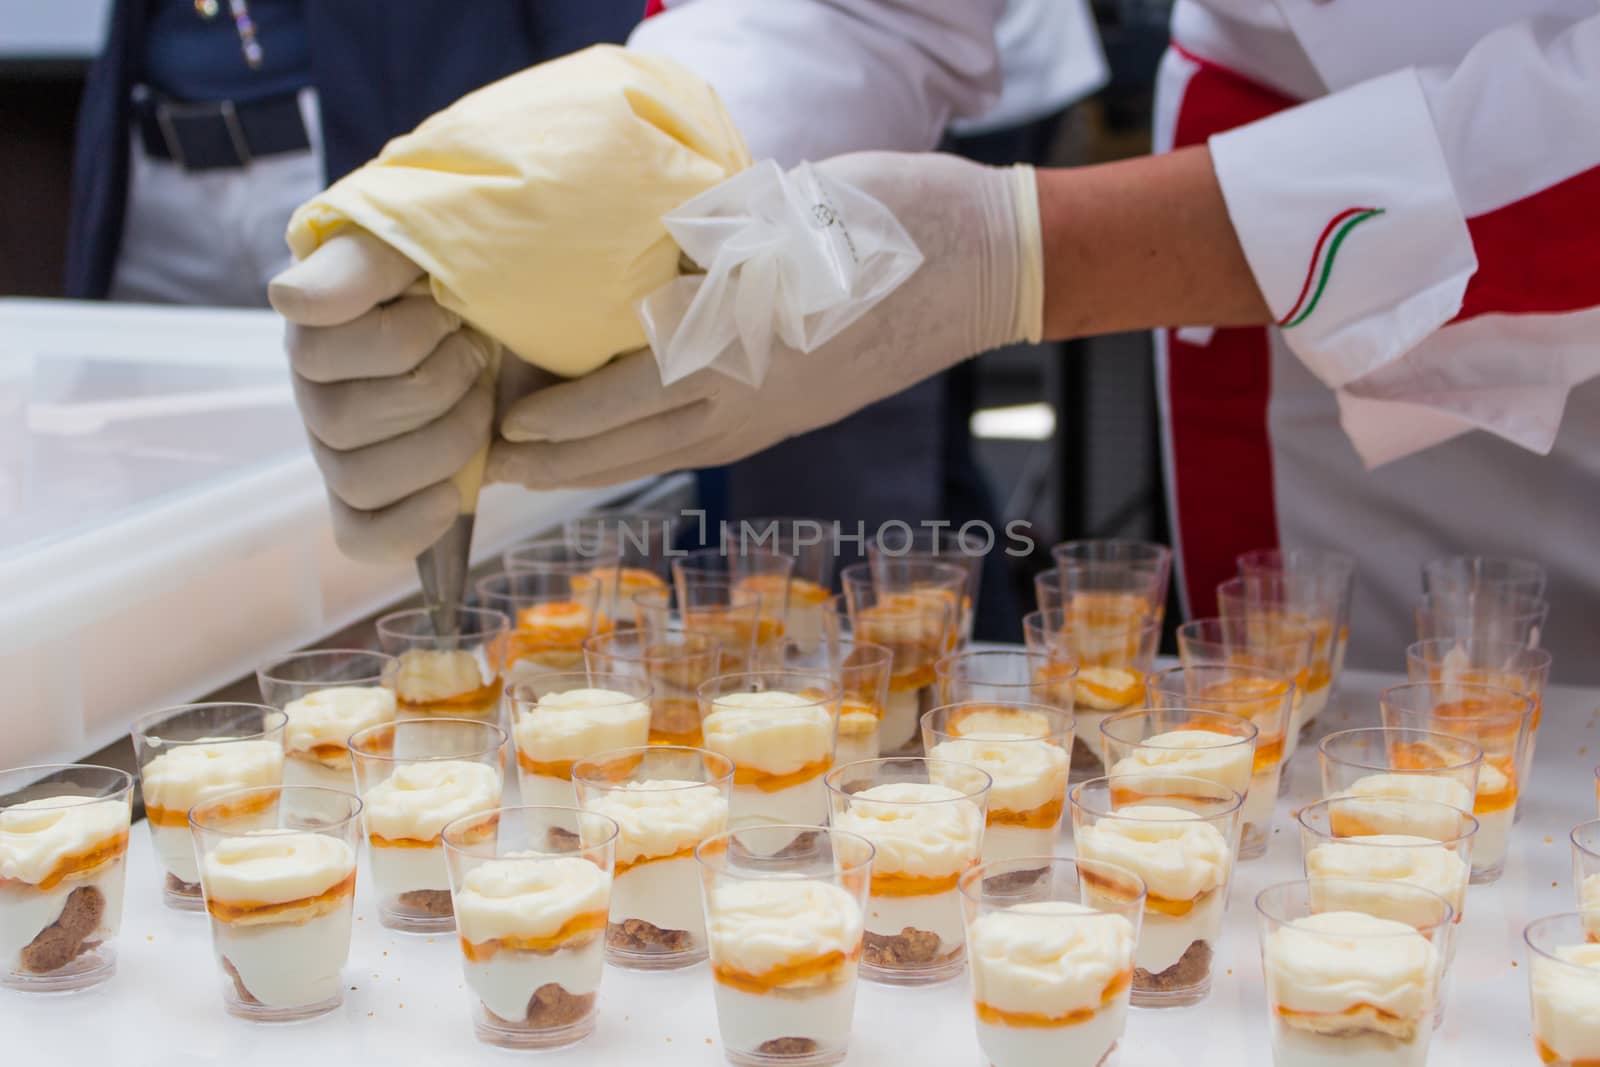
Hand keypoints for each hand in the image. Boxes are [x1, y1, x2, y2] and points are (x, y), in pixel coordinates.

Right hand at [269, 229, 551, 560]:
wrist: (517, 310)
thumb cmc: (464, 273)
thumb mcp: (419, 239)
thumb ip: (359, 264)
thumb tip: (289, 301)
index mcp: (315, 326)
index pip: (319, 348)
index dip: (402, 336)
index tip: (446, 306)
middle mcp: (316, 390)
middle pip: (343, 421)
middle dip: (436, 387)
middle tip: (477, 353)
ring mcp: (340, 450)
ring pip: (360, 480)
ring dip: (442, 444)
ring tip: (480, 402)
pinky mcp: (373, 497)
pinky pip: (363, 536)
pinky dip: (409, 526)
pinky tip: (453, 497)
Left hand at [486, 151, 1039, 488]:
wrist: (987, 265)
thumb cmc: (894, 224)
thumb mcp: (792, 214)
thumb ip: (710, 243)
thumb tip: (639, 254)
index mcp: (743, 356)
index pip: (624, 399)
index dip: (558, 419)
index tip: (505, 424)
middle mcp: (752, 405)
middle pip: (633, 448)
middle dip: (559, 464)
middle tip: (495, 469)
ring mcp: (776, 417)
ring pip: (666, 453)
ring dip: (598, 465)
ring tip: (542, 467)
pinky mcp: (795, 413)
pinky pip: (704, 441)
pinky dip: (649, 445)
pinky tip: (629, 436)